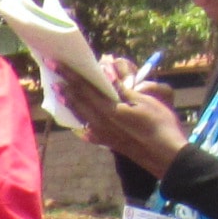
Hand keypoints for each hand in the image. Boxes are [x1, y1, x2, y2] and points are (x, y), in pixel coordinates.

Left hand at [63, 58, 191, 176]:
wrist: (165, 155)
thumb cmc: (160, 124)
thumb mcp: (143, 101)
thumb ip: (122, 89)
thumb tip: (106, 74)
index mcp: (107, 110)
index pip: (83, 88)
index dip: (69, 74)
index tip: (55, 63)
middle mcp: (99, 123)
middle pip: (77, 101)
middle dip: (64, 87)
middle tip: (52, 75)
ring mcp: (101, 134)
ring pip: (80, 115)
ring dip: (69, 102)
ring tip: (59, 92)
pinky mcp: (106, 141)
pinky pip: (87, 128)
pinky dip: (80, 119)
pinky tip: (77, 118)